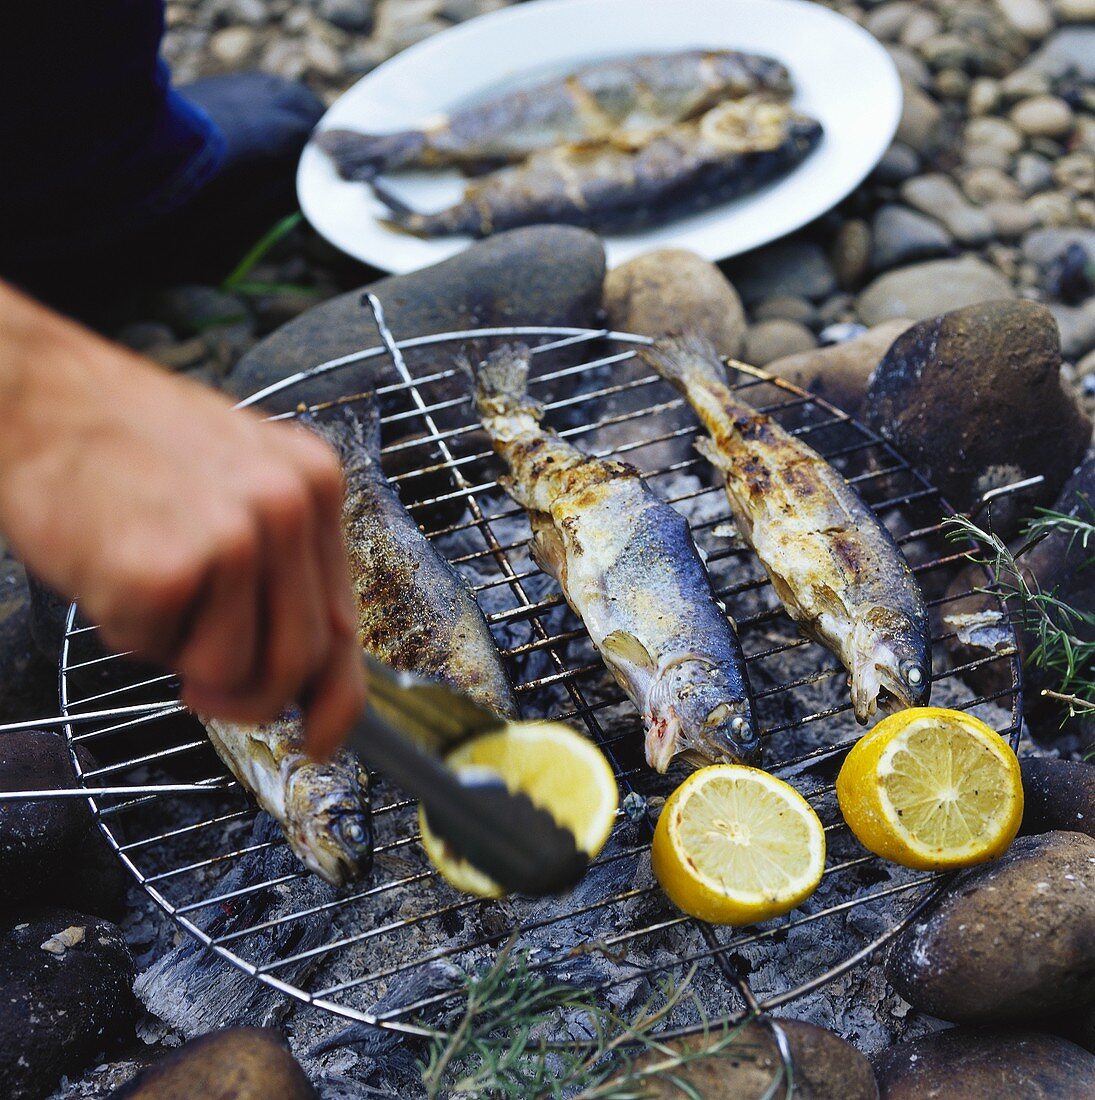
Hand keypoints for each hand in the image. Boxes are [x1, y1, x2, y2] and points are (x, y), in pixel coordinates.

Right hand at [0, 281, 362, 756]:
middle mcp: (288, 505)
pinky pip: (155, 650)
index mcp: (314, 485)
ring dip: (178, 652)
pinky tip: (110, 566)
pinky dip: (124, 628)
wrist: (31, 393)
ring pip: (232, 670)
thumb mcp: (234, 483)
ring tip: (147, 585)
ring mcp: (233, 533)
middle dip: (248, 696)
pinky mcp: (167, 562)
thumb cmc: (125, 443)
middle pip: (299, 660)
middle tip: (200, 683)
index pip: (347, 623)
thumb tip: (301, 672)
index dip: (336, 698)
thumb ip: (277, 567)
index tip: (322, 739)